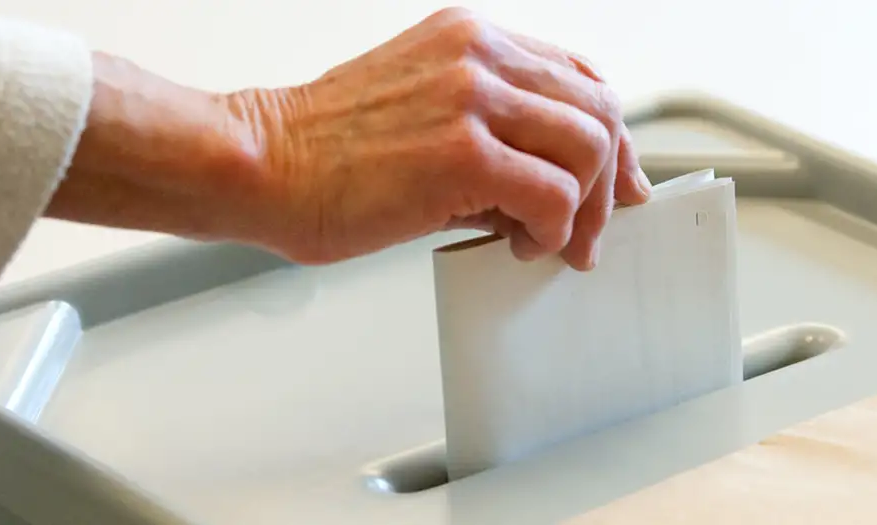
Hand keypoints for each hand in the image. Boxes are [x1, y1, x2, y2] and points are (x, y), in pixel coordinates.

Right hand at [230, 7, 651, 269]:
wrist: (258, 163)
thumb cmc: (326, 149)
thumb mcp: (423, 106)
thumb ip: (491, 124)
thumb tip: (551, 180)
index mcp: (472, 39)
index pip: (580, 75)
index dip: (611, 135)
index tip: (618, 179)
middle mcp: (480, 55)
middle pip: (599, 110)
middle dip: (607, 182)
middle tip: (588, 231)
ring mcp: (474, 99)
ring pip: (590, 148)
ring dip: (582, 210)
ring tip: (544, 240)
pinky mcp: (464, 153)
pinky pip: (555, 193)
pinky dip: (554, 229)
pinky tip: (522, 243)